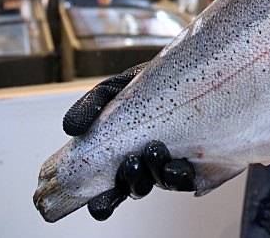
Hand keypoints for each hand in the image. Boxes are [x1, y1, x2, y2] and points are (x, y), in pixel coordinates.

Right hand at [63, 63, 195, 220]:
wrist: (195, 66)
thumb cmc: (153, 81)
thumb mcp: (117, 88)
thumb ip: (92, 105)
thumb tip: (70, 127)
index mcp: (123, 154)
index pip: (109, 190)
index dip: (103, 202)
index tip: (99, 202)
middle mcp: (147, 164)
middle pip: (134, 189)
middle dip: (129, 183)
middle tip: (129, 162)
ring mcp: (172, 162)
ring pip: (161, 183)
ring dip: (154, 172)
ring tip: (152, 150)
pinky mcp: (198, 159)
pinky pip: (189, 176)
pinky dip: (180, 173)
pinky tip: (177, 163)